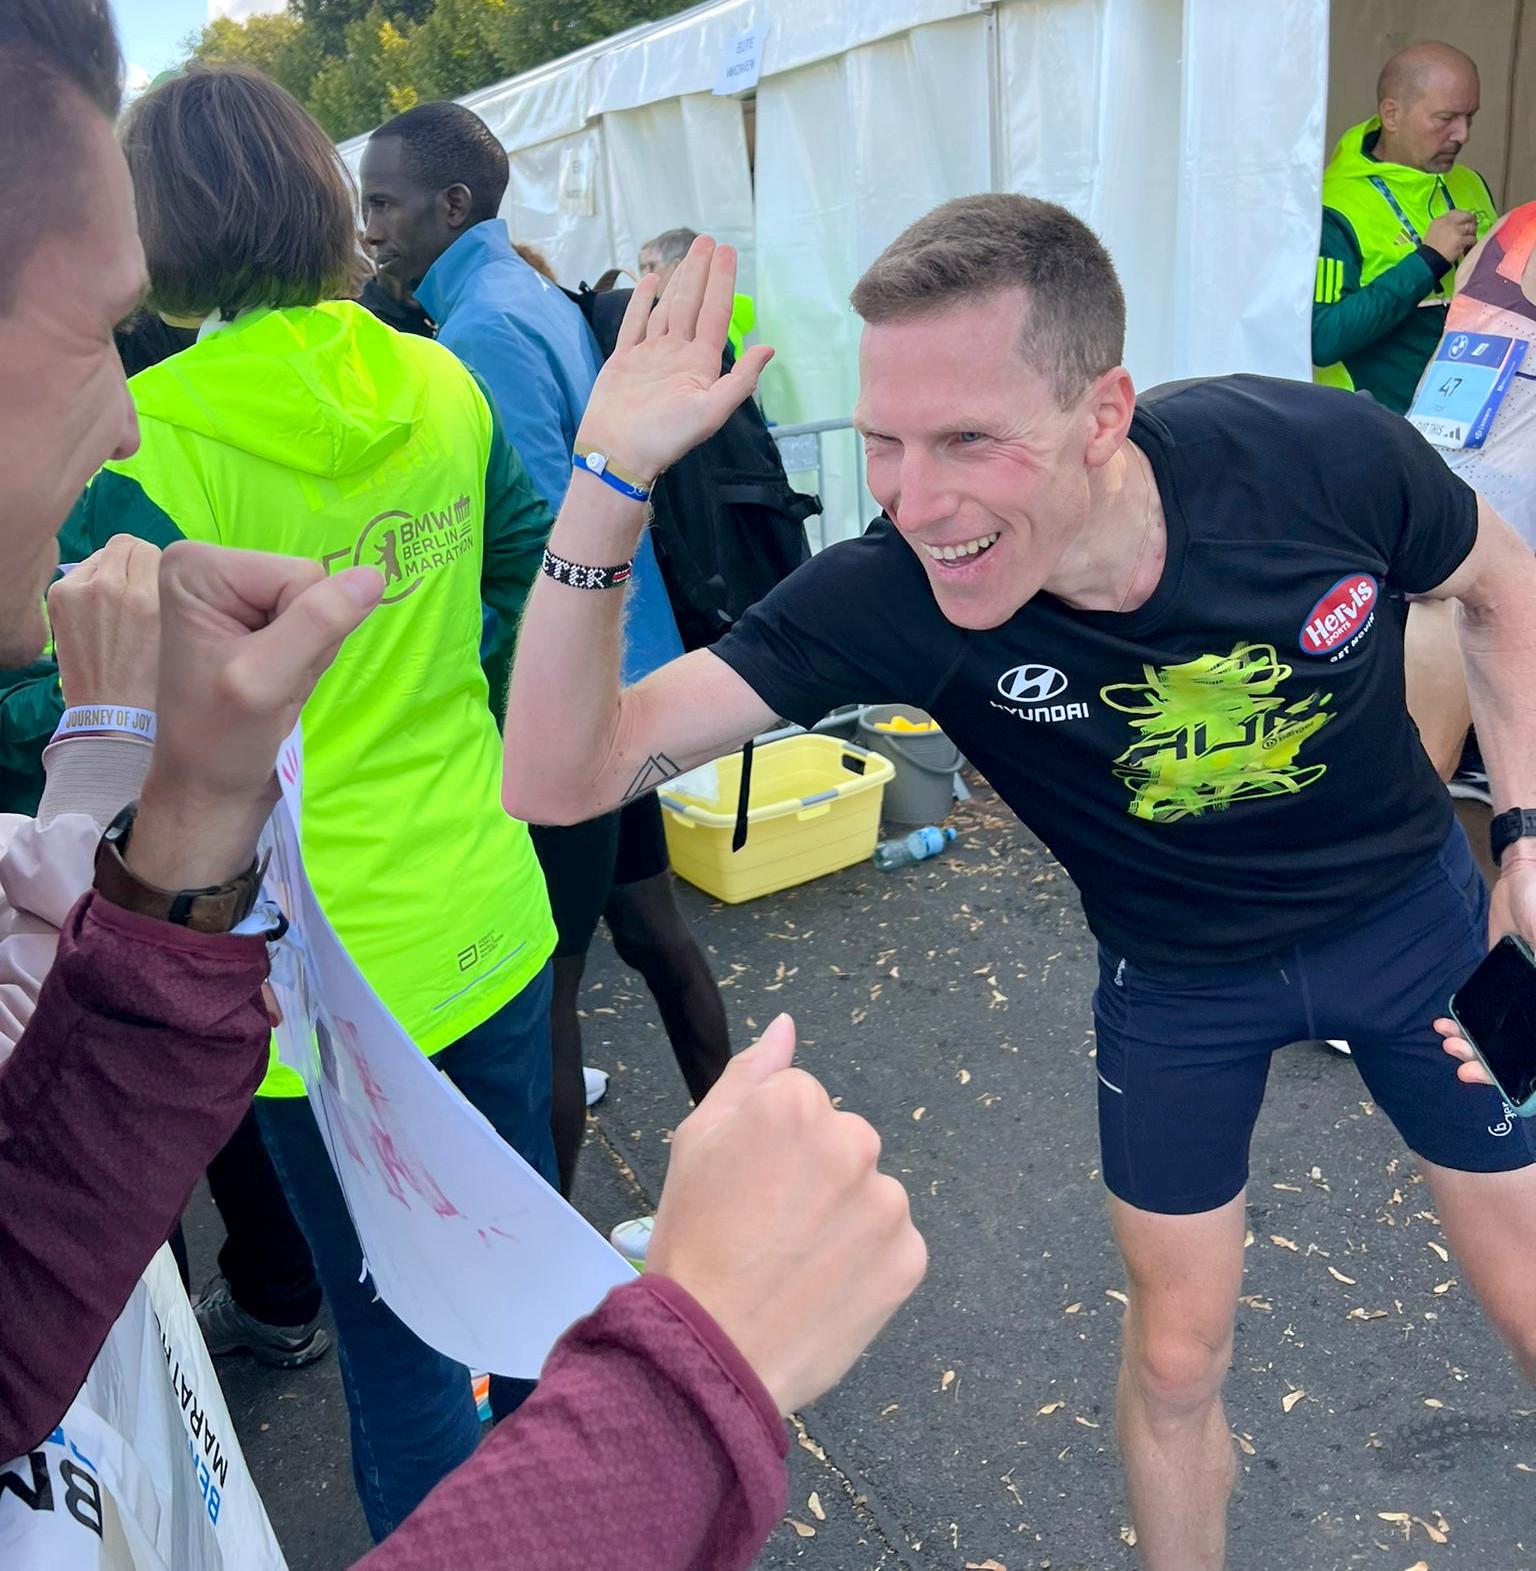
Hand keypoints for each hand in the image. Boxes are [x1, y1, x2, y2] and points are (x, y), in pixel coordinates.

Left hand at [46, 536, 160, 708]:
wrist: (112, 709)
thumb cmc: (152, 676)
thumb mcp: (174, 630)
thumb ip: (165, 590)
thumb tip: (152, 562)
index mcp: (146, 597)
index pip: (151, 549)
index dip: (157, 565)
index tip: (158, 585)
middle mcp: (111, 587)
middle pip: (124, 544)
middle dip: (133, 561)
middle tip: (137, 588)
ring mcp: (80, 591)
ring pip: (101, 556)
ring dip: (110, 571)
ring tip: (115, 605)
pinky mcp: (59, 597)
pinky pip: (80, 573)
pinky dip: (89, 584)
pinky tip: (97, 612)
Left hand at [127, 542, 382, 891]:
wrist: (209, 784)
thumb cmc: (223, 739)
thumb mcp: (268, 680)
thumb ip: (318, 623)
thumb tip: (375, 575)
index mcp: (197, 566)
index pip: (301, 574)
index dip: (302, 626)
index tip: (267, 668)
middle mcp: (212, 566)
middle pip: (310, 582)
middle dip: (307, 636)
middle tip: (273, 679)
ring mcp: (234, 589)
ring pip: (319, 602)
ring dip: (309, 650)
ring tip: (274, 682)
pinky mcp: (253, 613)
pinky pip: (315, 618)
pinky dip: (308, 656)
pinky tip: (278, 679)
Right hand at [575, 236, 773, 480]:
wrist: (619, 453)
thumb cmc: (664, 438)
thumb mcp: (710, 412)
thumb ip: (740, 380)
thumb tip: (769, 348)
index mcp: (700, 364)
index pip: (715, 313)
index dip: (722, 283)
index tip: (727, 253)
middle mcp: (678, 355)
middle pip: (693, 304)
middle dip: (702, 272)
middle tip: (708, 241)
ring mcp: (651, 356)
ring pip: (667, 309)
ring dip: (678, 282)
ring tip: (686, 256)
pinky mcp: (624, 360)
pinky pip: (635, 323)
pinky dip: (641, 302)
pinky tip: (649, 281)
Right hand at [647, 1015, 926, 1414]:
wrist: (710, 1353)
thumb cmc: (691, 1243)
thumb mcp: (695, 1143)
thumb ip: (748, 1075)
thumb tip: (786, 1025)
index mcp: (796, 1104)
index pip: (800, 1101)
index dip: (770, 1146)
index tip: (747, 1187)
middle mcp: (853, 1140)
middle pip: (842, 1141)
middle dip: (815, 1174)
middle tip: (769, 1229)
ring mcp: (888, 1202)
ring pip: (870, 1192)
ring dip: (845, 1217)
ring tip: (796, 1264)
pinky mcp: (911, 1257)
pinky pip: (893, 1245)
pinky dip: (867, 1263)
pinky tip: (825, 1288)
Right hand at [1424, 209, 1477, 265]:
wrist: (1427, 261)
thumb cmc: (1429, 249)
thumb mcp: (1433, 232)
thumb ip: (1444, 226)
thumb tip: (1458, 225)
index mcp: (1440, 220)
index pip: (1457, 212)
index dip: (1463, 217)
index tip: (1464, 223)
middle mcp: (1448, 222)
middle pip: (1467, 215)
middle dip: (1471, 222)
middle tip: (1470, 230)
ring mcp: (1455, 230)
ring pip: (1471, 227)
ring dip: (1472, 234)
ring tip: (1468, 241)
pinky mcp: (1460, 239)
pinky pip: (1472, 239)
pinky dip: (1471, 244)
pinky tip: (1467, 248)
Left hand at [1433, 851, 1535, 1085]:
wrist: (1525, 878)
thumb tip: (1532, 999)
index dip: (1527, 1074)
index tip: (1498, 1081)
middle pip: (1523, 1050)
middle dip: (1491, 1063)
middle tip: (1461, 1065)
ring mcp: (1525, 996)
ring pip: (1503, 1035)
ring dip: (1476, 1045)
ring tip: (1448, 1044)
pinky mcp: (1504, 983)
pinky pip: (1486, 1011)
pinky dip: (1468, 1022)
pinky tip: (1446, 1024)